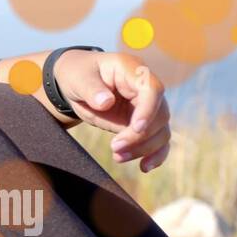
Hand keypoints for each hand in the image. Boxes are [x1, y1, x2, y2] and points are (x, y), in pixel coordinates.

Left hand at [52, 50, 172, 172]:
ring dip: (144, 148)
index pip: (152, 89)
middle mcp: (145, 87)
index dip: (148, 109)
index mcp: (131, 69)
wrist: (76, 83)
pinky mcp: (144, 123)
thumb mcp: (77, 78)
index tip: (135, 128)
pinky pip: (159, 140)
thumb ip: (90, 89)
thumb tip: (106, 102)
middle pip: (160, 114)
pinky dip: (155, 154)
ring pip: (161, 130)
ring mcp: (147, 106)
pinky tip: (144, 167)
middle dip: (140, 135)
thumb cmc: (77, 74)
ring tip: (118, 157)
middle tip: (114, 147)